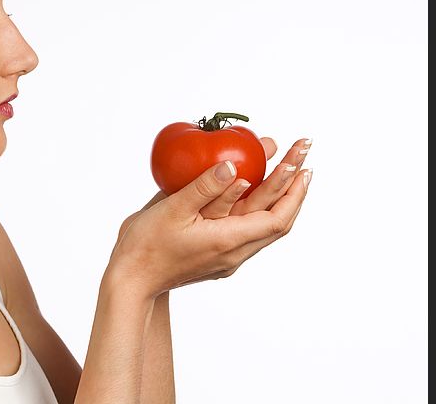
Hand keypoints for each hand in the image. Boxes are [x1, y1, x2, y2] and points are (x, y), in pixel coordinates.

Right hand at [109, 136, 312, 299]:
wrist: (132, 280)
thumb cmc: (146, 244)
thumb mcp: (172, 209)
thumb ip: (205, 187)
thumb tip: (233, 166)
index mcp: (227, 241)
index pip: (276, 218)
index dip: (293, 191)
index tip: (303, 164)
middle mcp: (234, 254)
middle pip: (278, 222)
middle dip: (294, 188)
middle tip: (303, 157)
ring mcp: (228, 258)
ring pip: (266, 228)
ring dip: (281, 199)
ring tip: (291, 172)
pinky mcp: (219, 257)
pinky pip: (250, 231)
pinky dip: (263, 209)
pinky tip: (259, 194)